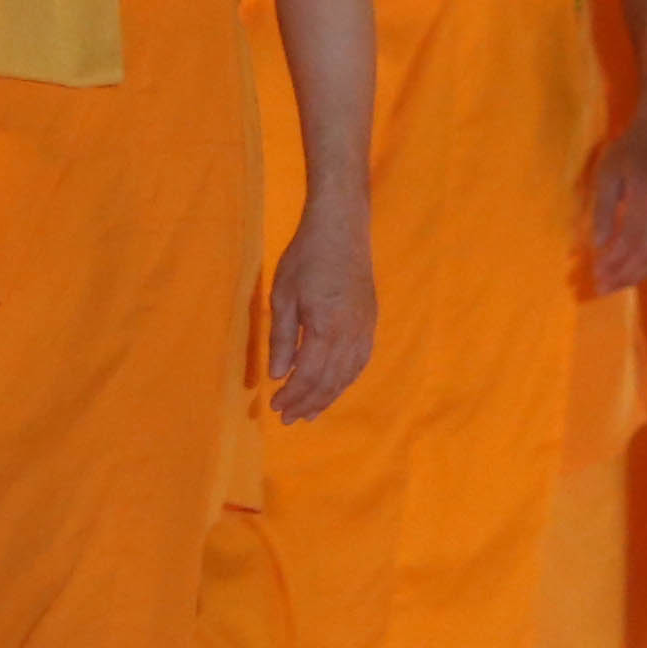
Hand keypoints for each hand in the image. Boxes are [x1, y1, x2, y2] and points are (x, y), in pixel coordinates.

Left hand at [266, 205, 375, 421]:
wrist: (342, 228)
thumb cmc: (306, 257)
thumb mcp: (283, 295)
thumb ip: (281, 338)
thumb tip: (278, 375)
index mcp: (325, 328)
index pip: (309, 375)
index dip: (292, 395)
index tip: (275, 407)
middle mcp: (350, 335)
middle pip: (330, 381)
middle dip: (308, 403)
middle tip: (289, 419)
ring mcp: (364, 329)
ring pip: (347, 375)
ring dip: (328, 397)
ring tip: (310, 413)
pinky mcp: (370, 322)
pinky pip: (360, 361)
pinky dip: (345, 380)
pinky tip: (335, 386)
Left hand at [584, 100, 646, 294]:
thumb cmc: (631, 148)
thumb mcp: (608, 171)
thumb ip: (603, 207)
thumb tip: (598, 243)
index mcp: (646, 193)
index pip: (629, 239)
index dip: (613, 261)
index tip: (595, 274)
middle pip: (645, 252)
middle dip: (622, 274)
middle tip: (603, 288)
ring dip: (637, 274)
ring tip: (617, 286)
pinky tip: (638, 272)